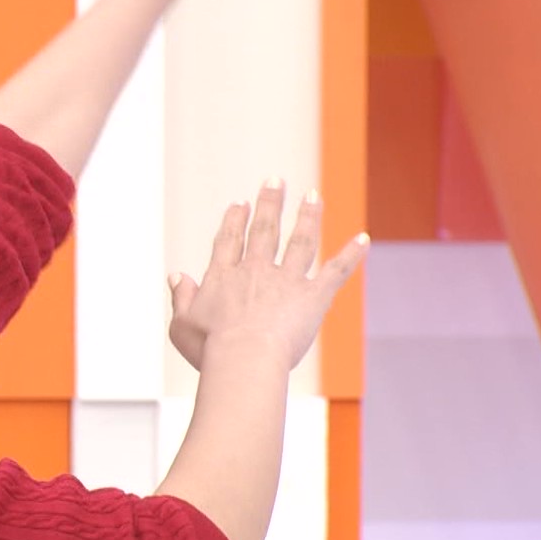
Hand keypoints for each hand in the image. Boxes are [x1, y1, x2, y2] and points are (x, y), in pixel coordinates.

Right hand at [168, 179, 368, 371]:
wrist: (244, 359)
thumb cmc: (209, 349)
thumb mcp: (181, 324)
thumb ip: (181, 297)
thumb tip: (177, 275)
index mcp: (222, 277)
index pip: (229, 241)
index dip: (234, 221)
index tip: (238, 204)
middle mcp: (255, 271)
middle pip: (263, 230)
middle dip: (269, 203)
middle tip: (275, 180)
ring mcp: (285, 281)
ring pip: (300, 241)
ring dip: (308, 216)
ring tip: (313, 195)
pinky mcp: (312, 297)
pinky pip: (335, 272)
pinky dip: (351, 255)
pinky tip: (363, 238)